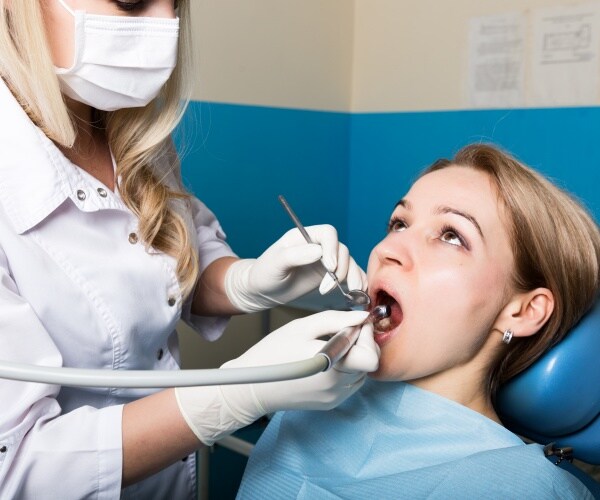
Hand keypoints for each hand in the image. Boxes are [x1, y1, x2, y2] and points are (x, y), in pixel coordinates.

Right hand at [175, 310, 378, 445]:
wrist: (252, 387)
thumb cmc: (272, 352)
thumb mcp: (302, 327)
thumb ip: (336, 319)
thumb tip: (363, 316)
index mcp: (331, 366)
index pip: (371, 357)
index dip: (367, 336)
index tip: (355, 324)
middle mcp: (336, 387)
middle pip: (369, 363)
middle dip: (362, 343)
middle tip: (343, 330)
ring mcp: (335, 398)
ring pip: (362, 373)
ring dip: (355, 355)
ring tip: (331, 345)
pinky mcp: (331, 403)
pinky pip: (351, 382)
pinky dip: (347, 368)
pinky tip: (328, 359)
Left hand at [224, 225, 366, 311]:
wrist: (263, 291)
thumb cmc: (264, 274)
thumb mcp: (275, 264)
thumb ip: (295, 255)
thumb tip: (319, 251)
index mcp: (304, 236)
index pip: (328, 233)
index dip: (332, 249)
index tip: (329, 267)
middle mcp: (317, 245)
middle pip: (341, 250)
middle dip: (341, 269)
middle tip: (328, 287)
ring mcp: (325, 260)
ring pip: (349, 263)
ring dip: (353, 277)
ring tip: (350, 294)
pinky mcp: (329, 275)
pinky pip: (350, 275)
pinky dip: (357, 283)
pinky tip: (358, 295)